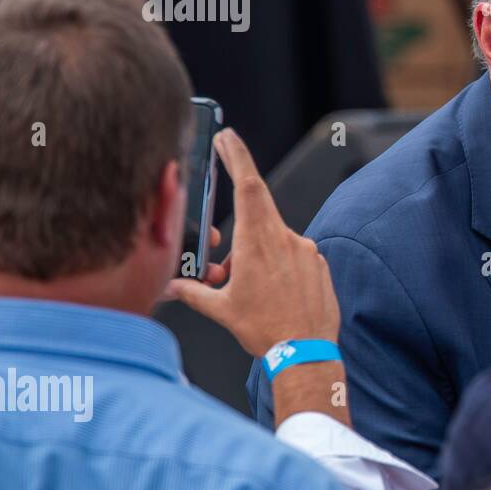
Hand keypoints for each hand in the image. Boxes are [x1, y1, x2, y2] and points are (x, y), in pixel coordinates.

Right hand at [166, 128, 339, 357]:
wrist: (306, 352)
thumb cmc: (266, 329)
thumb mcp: (221, 309)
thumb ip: (194, 291)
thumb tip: (171, 285)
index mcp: (258, 242)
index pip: (248, 186)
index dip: (238, 157)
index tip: (228, 137)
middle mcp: (286, 239)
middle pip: (257, 213)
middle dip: (236, 227)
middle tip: (225, 252)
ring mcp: (306, 250)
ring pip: (273, 239)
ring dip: (255, 254)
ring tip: (246, 288)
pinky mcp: (319, 264)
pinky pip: (292, 256)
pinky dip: (276, 267)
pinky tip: (272, 294)